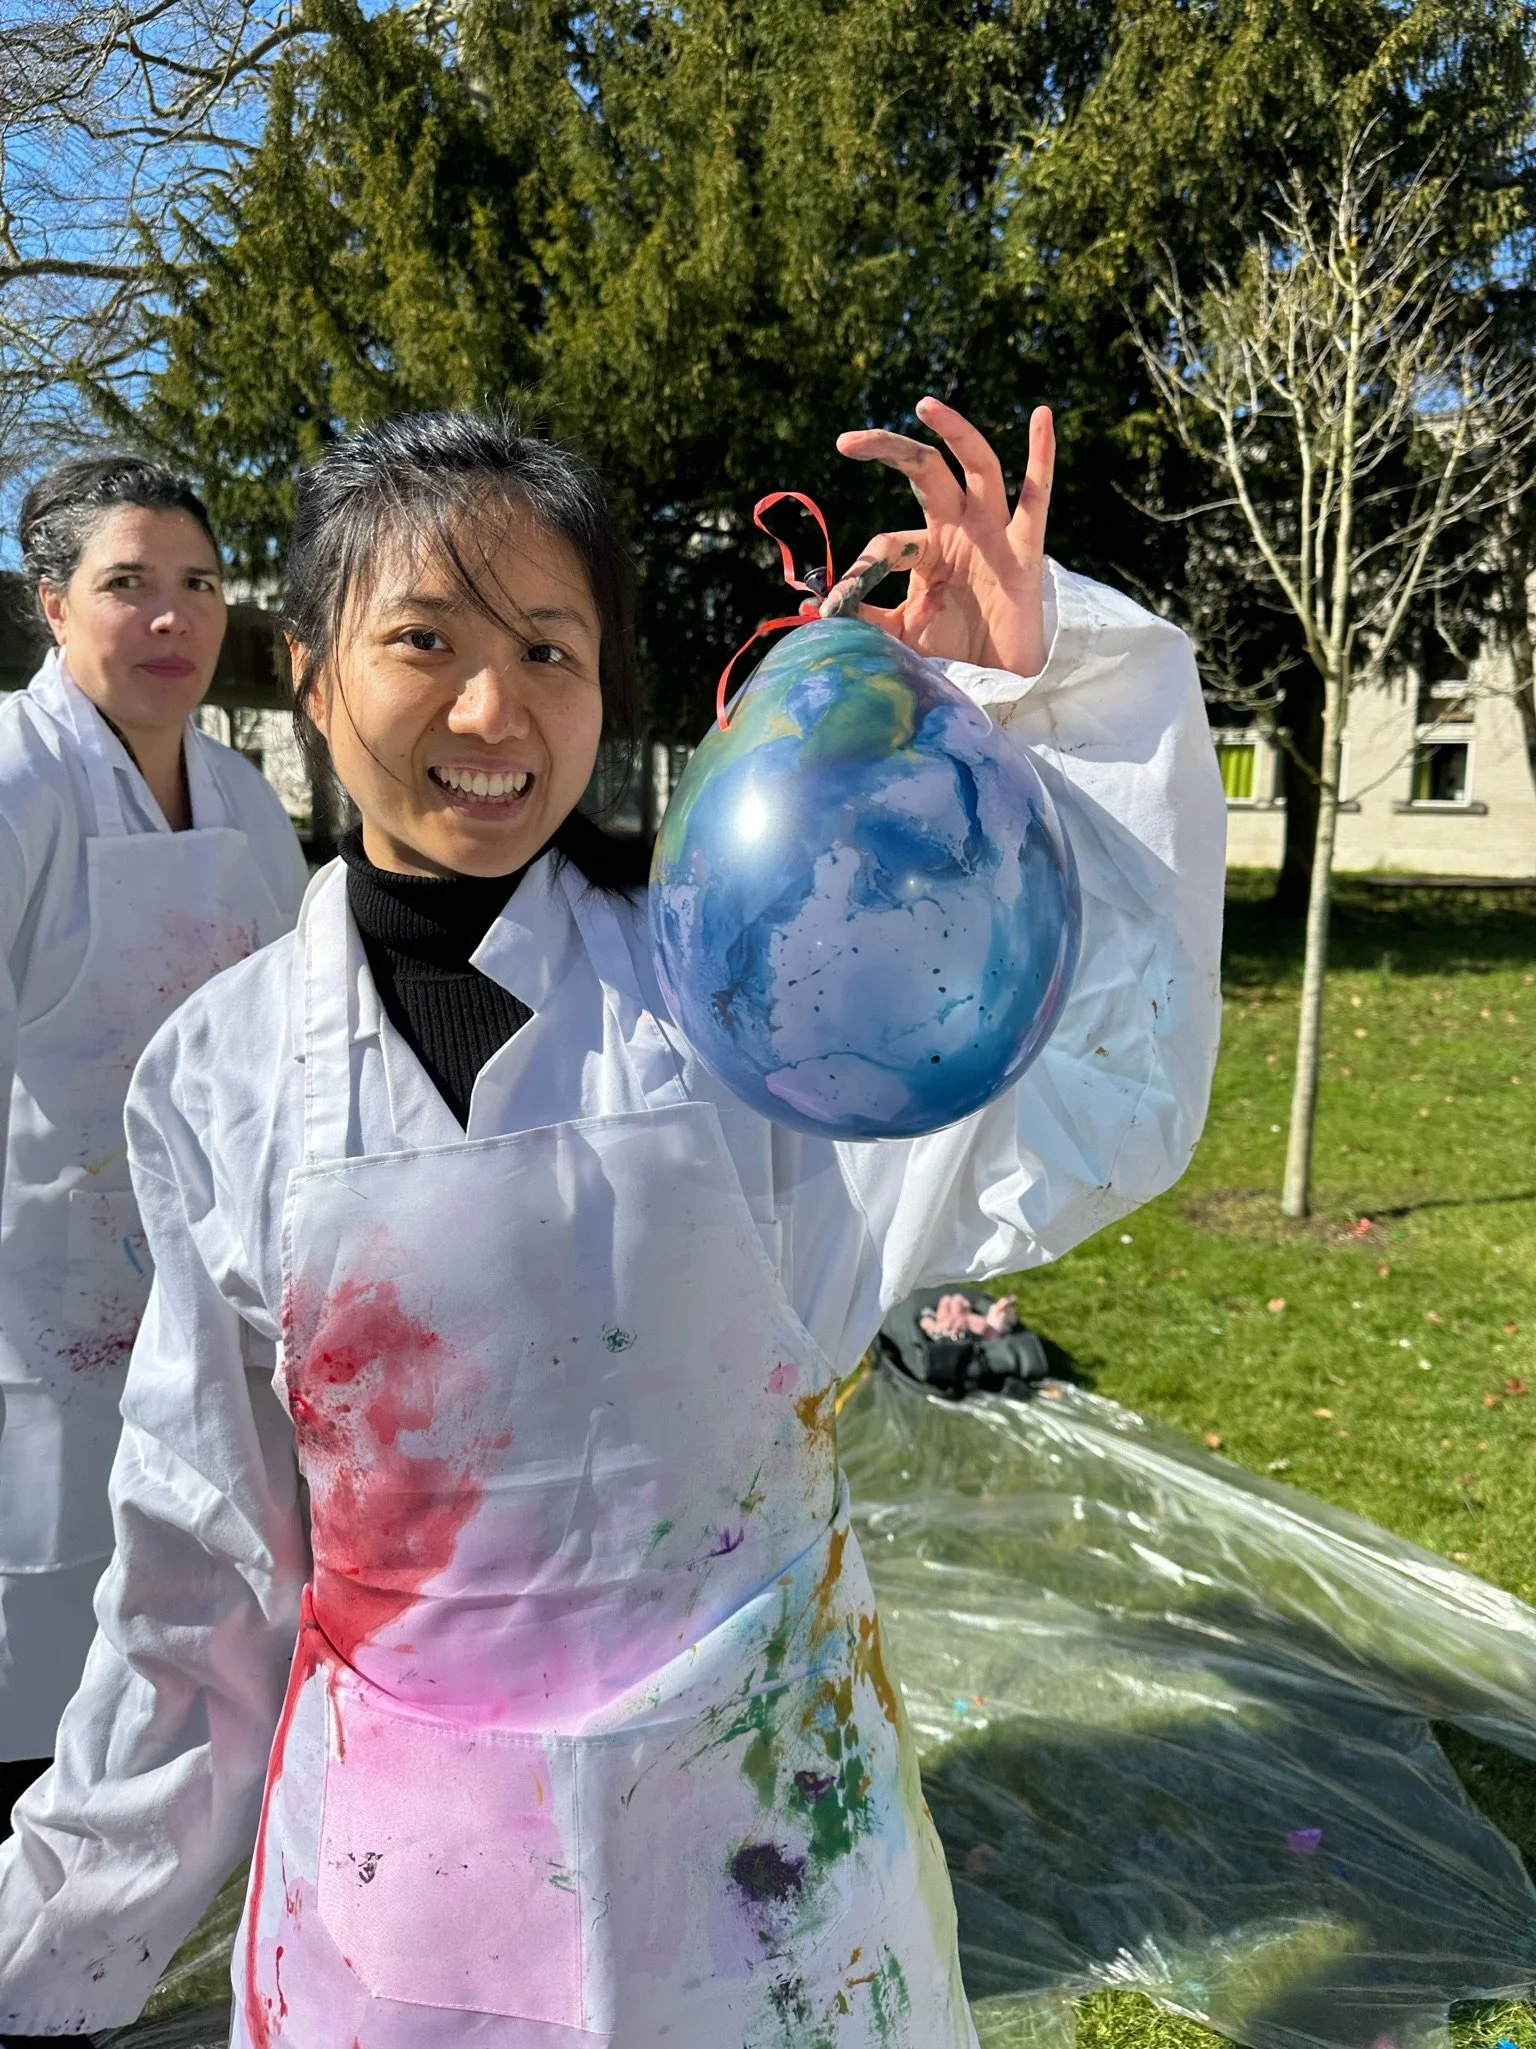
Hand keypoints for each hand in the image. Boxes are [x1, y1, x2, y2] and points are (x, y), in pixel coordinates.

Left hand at [819, 397, 1054, 677]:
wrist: (1001, 685)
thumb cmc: (954, 653)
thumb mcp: (900, 635)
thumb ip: (864, 618)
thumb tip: (810, 607)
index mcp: (926, 550)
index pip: (885, 545)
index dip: (857, 574)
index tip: (832, 610)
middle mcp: (958, 530)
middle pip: (925, 472)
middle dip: (888, 450)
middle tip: (846, 441)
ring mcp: (993, 534)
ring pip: (977, 466)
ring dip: (955, 431)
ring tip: (926, 405)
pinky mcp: (1025, 551)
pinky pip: (1036, 498)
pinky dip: (1042, 457)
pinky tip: (1042, 417)